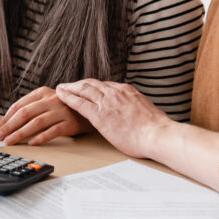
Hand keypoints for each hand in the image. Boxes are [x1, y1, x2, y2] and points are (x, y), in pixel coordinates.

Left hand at [0, 86, 92, 145]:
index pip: (19, 106)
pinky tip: (31, 143)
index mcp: (42, 93)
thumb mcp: (47, 103)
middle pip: (25, 113)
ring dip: (21, 133)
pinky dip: (41, 137)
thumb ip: (31, 110)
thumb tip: (8, 125)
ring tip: (10, 141)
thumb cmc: (64, 109)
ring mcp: (61, 111)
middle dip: (9, 126)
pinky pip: (53, 131)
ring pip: (36, 122)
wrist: (90, 109)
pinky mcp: (70, 123)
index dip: (6, 119)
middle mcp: (51, 99)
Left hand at [55, 79, 170, 158]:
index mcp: (127, 90)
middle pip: (92, 84)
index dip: (93, 86)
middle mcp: (116, 92)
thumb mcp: (145, 110)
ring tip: (60, 88)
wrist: (158, 134)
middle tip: (69, 85)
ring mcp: (107, 102)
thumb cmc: (156, 129)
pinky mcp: (100, 115)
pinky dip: (68, 98)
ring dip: (70, 88)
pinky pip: (80, 103)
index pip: (105, 85)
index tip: (86, 88)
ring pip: (83, 89)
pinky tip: (61, 96)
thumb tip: (135, 112)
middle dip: (79, 84)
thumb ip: (135, 107)